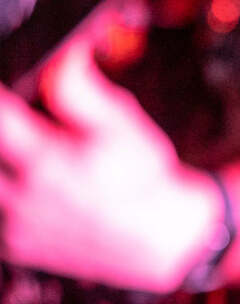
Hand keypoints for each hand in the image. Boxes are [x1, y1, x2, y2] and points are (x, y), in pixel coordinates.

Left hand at [0, 0, 219, 291]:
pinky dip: (8, 194)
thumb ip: (80, 89)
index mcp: (43, 162)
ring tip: (31, 156)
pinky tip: (34, 185)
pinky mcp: (14, 247)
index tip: (6, 87)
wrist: (161, 236)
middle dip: (4, 132)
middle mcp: (21, 198)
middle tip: (22, 125)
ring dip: (4, 165)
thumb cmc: (144, 178)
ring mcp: (14, 226)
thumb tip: (62, 56)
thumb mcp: (123, 124)